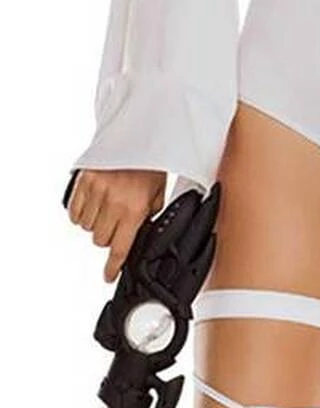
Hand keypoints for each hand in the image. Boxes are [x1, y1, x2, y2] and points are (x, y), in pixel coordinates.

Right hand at [66, 167, 166, 282]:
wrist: (139, 132)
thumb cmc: (149, 161)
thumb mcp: (157, 192)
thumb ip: (147, 214)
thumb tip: (140, 232)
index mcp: (134, 208)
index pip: (120, 247)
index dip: (113, 266)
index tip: (108, 275)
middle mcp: (113, 202)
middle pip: (100, 240)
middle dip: (109, 236)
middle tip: (117, 223)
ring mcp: (96, 191)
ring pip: (85, 227)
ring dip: (95, 224)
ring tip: (106, 209)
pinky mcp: (83, 181)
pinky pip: (74, 212)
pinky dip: (81, 213)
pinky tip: (92, 204)